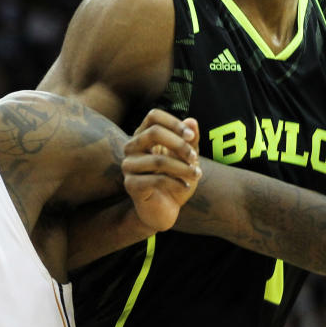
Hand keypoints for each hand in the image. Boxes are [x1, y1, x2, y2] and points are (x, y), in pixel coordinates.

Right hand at [122, 109, 201, 231]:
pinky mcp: (131, 185)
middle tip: (195, 157)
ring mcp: (128, 166)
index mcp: (143, 136)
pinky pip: (156, 180)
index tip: (191, 136)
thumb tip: (192, 120)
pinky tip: (185, 187)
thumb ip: (190, 140)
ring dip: (182, 167)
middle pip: (153, 132)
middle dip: (180, 144)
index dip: (174, 122)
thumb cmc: (175, 179)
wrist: (164, 209)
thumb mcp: (187, 158)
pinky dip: (176, 182)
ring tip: (197, 174)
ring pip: (158, 160)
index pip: (153, 116)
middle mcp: (132, 147)